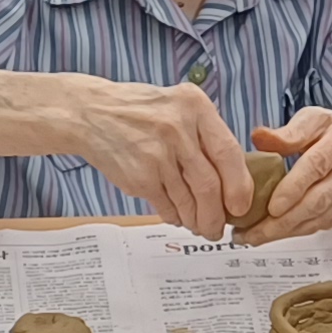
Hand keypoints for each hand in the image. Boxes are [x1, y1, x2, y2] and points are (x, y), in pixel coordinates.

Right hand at [54, 74, 253, 234]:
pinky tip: (177, 216)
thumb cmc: (138, 111)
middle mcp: (178, 128)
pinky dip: (175, 216)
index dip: (240, 186)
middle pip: (210, 185)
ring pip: (189, 201)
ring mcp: (157, 154)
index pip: (229, 152)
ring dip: (197, 221)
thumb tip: (234, 178)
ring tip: (200, 226)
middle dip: (217, 215)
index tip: (241, 206)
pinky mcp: (139, 176)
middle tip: (219, 227)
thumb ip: (205, 133)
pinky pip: (167, 207)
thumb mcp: (178, 105)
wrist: (90, 113)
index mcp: (195, 106)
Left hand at [246, 108, 331, 239]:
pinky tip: (274, 234)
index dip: (294, 187)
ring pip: (320, 216)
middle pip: (320, 197)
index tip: (272, 206)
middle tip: (253, 229)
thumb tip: (259, 137)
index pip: (318, 163)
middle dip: (284, 219)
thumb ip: (289, 132)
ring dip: (286, 230)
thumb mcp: (315, 122)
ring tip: (255, 235)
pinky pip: (323, 224)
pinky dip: (296, 232)